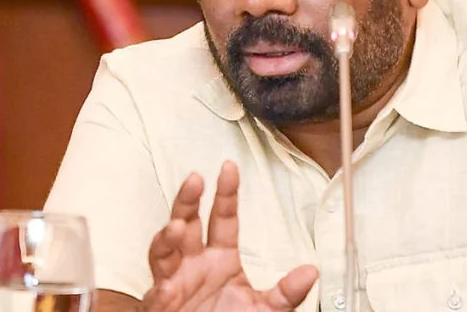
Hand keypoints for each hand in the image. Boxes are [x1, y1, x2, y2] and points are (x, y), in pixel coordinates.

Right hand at [142, 161, 317, 311]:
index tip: (229, 168)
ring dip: (166, 239)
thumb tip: (311, 272)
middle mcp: (195, 265)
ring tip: (176, 226)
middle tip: (195, 181)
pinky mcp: (161, 307)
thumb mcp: (265, 309)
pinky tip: (166, 284)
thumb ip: (286, 292)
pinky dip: (159, 290)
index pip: (223, 218)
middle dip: (188, 200)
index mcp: (220, 259)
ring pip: (163, 253)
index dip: (226, 192)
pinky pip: (156, 296)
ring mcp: (174, 283)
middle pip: (187, 223)